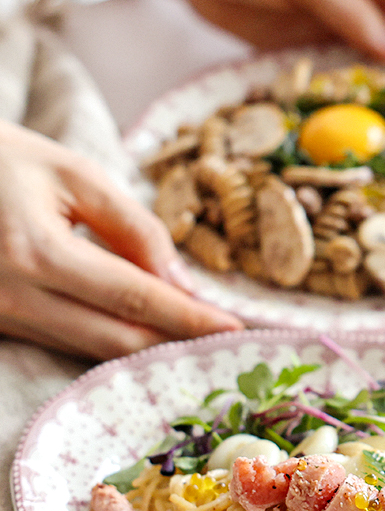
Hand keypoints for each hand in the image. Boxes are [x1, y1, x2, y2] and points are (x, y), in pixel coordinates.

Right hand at [0, 120, 242, 360]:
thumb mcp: (73, 175)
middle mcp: (12, 297)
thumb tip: (182, 283)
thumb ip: (134, 227)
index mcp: (35, 252)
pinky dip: (109, 340)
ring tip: (196, 338)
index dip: (188, 317)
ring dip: (147, 347)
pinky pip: (63, 343)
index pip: (134, 297)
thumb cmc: (2, 161)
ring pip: (90, 350)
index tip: (235, 328)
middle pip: (117, 339)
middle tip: (227, 343)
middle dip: (177, 342)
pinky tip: (145, 331)